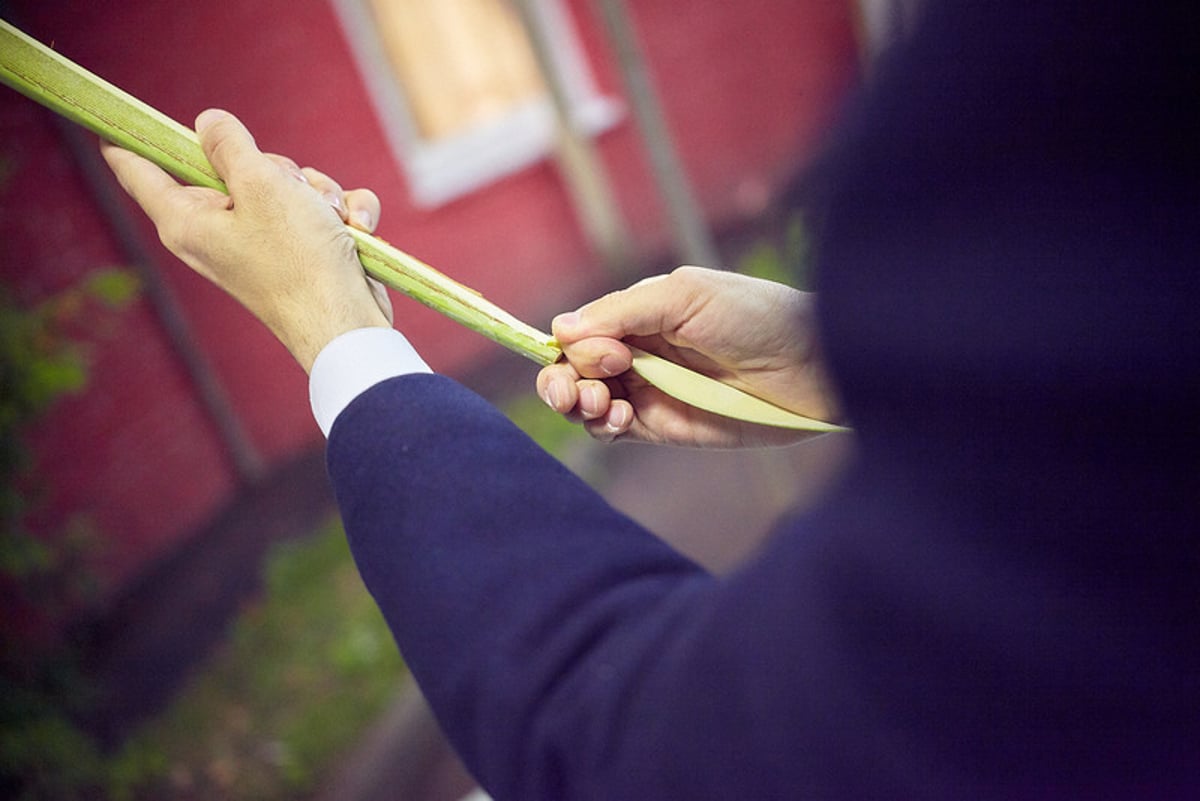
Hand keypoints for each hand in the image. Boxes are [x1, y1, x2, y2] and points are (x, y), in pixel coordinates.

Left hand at [101, 108, 391, 371]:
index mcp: (187, 220)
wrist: (349, 325)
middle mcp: (217, 231)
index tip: (108, 114)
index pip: (138, 170)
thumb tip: (208, 123)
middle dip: (276, 169)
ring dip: (320, 193)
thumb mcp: (262, 186)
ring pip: (287, 184)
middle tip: (290, 192)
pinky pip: (319, 208)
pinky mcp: (300, 250)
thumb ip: (230, 145)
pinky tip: (356, 230)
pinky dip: (342, 214)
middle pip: (231, 165)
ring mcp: (260, 242)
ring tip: (332, 221)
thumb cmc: (300, 260)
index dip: (127, 137)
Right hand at [536, 266, 840, 447]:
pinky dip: (603, 427)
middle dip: (560, 379)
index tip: (606, 350)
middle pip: (572, 369)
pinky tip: (620, 417)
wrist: (813, 365)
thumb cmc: (757, 316)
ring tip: (601, 402)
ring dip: (577, 403)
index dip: (573, 344)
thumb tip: (559, 329)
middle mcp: (639, 352)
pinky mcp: (664, 428)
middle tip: (578, 389)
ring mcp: (649, 390)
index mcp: (640, 314)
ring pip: (586, 402)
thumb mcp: (686, 297)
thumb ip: (622, 311)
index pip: (580, 331)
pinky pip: (614, 431)